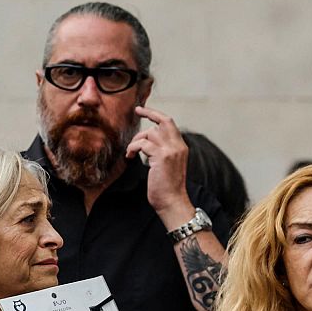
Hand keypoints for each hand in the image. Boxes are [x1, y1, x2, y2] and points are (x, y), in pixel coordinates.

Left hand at [129, 106, 191, 221]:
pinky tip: (130, 156)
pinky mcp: (162, 157)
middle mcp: (178, 146)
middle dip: (149, 113)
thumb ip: (162, 151)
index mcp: (181, 147)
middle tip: (136, 111)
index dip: (156, 114)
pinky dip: (133, 148)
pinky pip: (143, 144)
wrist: (171, 201)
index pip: (170, 123)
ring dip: (136, 140)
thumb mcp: (167, 165)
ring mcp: (171, 150)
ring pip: (150, 132)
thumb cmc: (166, 186)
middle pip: (164, 121)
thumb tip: (147, 142)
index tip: (142, 110)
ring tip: (131, 152)